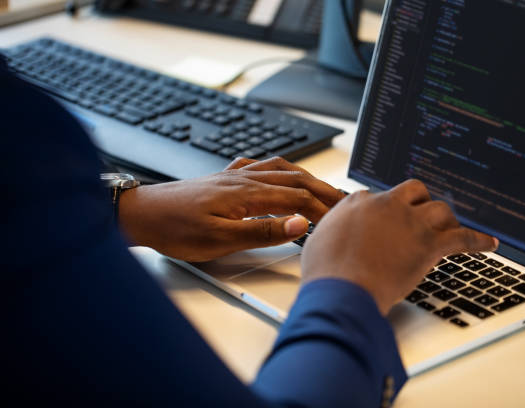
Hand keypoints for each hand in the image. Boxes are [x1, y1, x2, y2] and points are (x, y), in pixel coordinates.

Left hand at [118, 157, 345, 261]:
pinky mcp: (223, 179)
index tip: (339, 219)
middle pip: (294, 179)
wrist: (142, 213)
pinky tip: (276, 172)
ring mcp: (233, 176)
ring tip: (320, 186)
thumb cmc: (176, 228)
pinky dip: (277, 168)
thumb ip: (263, 230)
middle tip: (343, 200)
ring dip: (304, 177)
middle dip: (322, 190)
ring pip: (279, 169)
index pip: (297, 198)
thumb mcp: (221, 238)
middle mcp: (244, 178)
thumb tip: (299, 223)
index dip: (321, 209)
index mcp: (248, 193)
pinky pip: (258, 166)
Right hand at [301, 179, 497, 314]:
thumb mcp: (319, 242)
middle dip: (420, 202)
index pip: (381, 196)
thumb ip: (334, 230)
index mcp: (360, 202)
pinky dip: (478, 240)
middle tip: (422, 217)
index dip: (388, 210)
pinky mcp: (429, 244)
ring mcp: (410, 222)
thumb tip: (337, 232)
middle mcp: (387, 205)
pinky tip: (490, 243)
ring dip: (446, 219)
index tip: (391, 219)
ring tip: (449, 229)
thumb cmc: (326, 272)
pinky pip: (462, 238)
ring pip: (440, 209)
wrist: (342, 289)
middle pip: (414, 191)